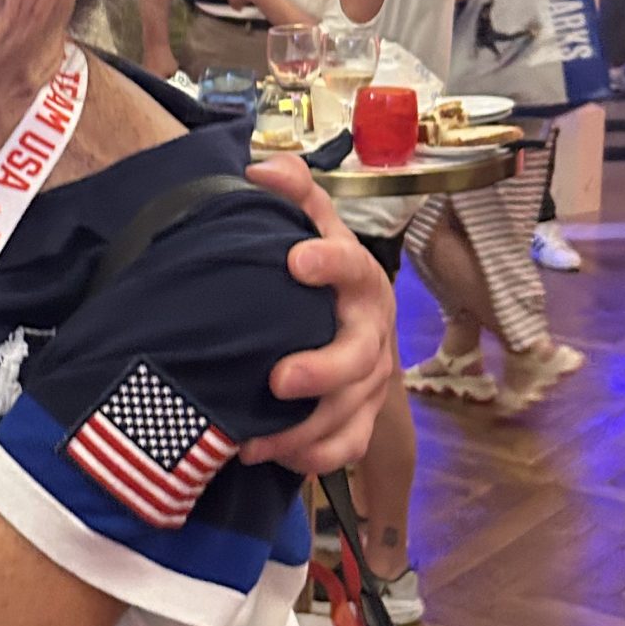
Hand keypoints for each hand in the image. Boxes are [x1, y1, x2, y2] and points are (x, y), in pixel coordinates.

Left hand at [241, 156, 392, 471]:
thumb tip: (262, 168)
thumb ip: (293, 191)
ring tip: (254, 439)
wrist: (350, 318)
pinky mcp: (359, 417)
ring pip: (349, 413)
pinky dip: (313, 457)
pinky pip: (345, 447)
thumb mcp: (311, 223)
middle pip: (358, 357)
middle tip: (279, 379)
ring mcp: (369, 380)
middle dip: (322, 371)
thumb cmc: (321, 269)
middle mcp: (370, 332)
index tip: (295, 259)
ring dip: (304, 430)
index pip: (353, 265)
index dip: (330, 262)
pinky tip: (270, 455)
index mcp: (358, 281)